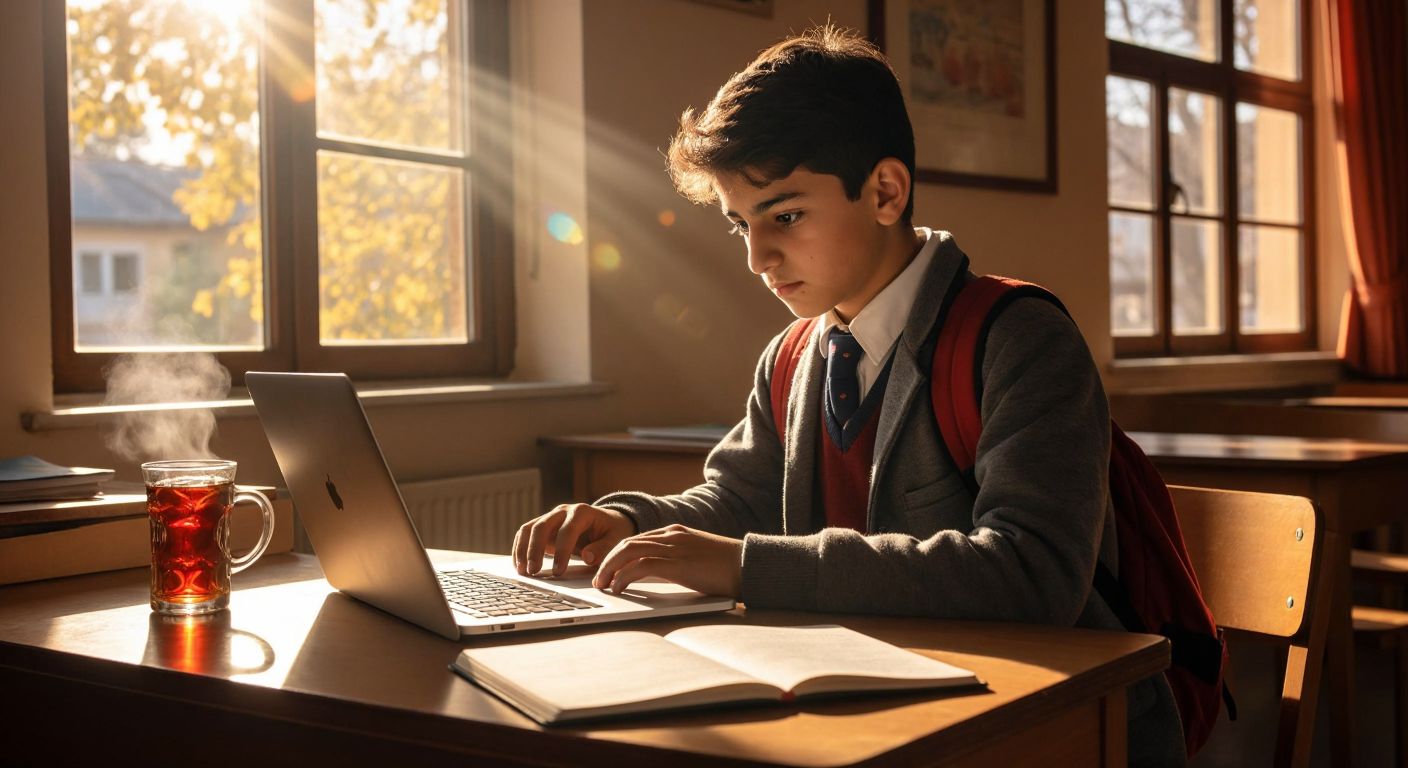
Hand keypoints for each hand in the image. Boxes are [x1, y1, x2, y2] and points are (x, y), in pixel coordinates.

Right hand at [512, 503, 636, 577]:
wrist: (607, 522)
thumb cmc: (612, 532)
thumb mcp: (616, 539)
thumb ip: (604, 548)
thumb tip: (587, 557)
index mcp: (582, 512)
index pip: (567, 530)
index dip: (562, 552)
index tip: (558, 572)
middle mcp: (563, 511)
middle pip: (542, 526)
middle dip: (535, 550)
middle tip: (533, 572)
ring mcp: (551, 517)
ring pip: (529, 529)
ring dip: (522, 550)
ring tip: (522, 571)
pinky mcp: (543, 527)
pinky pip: (526, 534)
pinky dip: (520, 549)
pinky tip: (520, 566)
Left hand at [592, 524, 742, 597]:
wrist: (751, 565)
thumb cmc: (730, 567)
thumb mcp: (699, 559)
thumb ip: (679, 561)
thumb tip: (660, 575)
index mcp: (676, 532)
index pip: (637, 539)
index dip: (617, 555)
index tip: (608, 571)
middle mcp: (671, 536)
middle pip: (627, 543)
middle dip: (607, 561)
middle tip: (598, 579)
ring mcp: (675, 547)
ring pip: (628, 551)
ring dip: (610, 569)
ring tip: (603, 585)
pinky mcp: (678, 564)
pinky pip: (641, 566)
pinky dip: (624, 576)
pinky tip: (619, 587)